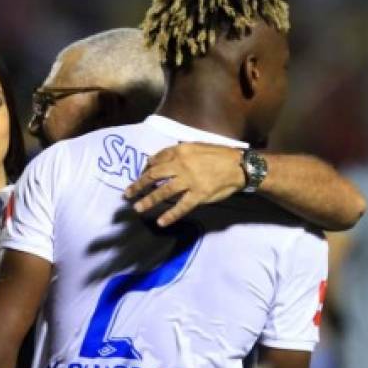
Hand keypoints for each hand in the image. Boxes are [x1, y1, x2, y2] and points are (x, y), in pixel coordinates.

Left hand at [124, 142, 245, 226]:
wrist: (239, 165)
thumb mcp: (196, 146)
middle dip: (139, 185)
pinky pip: (181, 206)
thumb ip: (177, 152)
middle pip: (154, 176)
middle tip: (128, 194)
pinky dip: (170, 215)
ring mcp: (190, 181)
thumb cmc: (218, 155)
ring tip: (138, 208)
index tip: (140, 177)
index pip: (156, 160)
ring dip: (149, 200)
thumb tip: (156, 160)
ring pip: (164, 191)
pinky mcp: (199, 195)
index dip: (145, 169)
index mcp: (180, 150)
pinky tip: (161, 222)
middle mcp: (182, 164)